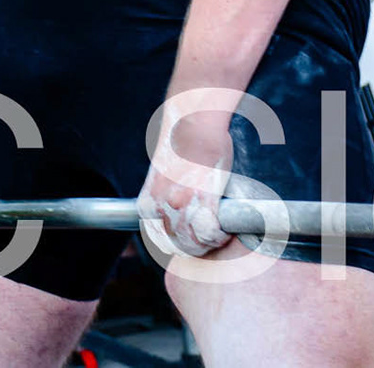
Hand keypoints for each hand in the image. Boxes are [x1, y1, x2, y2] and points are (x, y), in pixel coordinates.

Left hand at [138, 104, 235, 257]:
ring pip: (195, 244)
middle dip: (194, 248)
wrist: (193, 124)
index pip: (157, 239)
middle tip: (209, 240)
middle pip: (177, 246)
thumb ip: (165, 197)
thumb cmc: (183, 144)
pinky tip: (225, 230)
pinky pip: (211, 233)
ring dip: (210, 243)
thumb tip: (174, 211)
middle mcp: (161, 207)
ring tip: (219, 234)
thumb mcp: (162, 176)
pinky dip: (220, 236)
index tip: (190, 241)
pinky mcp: (203, 200)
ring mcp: (181, 206)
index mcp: (147, 204)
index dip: (176, 243)